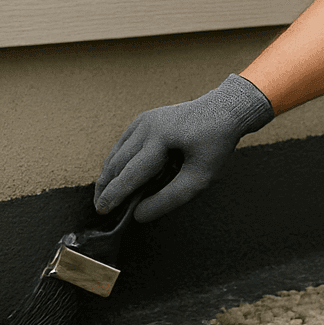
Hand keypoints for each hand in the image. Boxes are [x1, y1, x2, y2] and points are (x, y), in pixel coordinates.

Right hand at [96, 74, 273, 222]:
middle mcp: (146, 125)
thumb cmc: (215, 144)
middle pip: (118, 162)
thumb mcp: (201, 177)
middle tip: (99, 208)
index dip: (115, 194)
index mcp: (161, 137)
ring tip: (102, 197)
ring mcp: (142, 120)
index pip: (131, 172)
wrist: (223, 109)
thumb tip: (139, 215)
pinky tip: (114, 177)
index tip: (102, 211)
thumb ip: (170, 198)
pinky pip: (123, 145)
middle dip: (106, 187)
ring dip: (107, 176)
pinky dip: (116, 162)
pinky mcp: (143, 120)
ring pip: (116, 153)